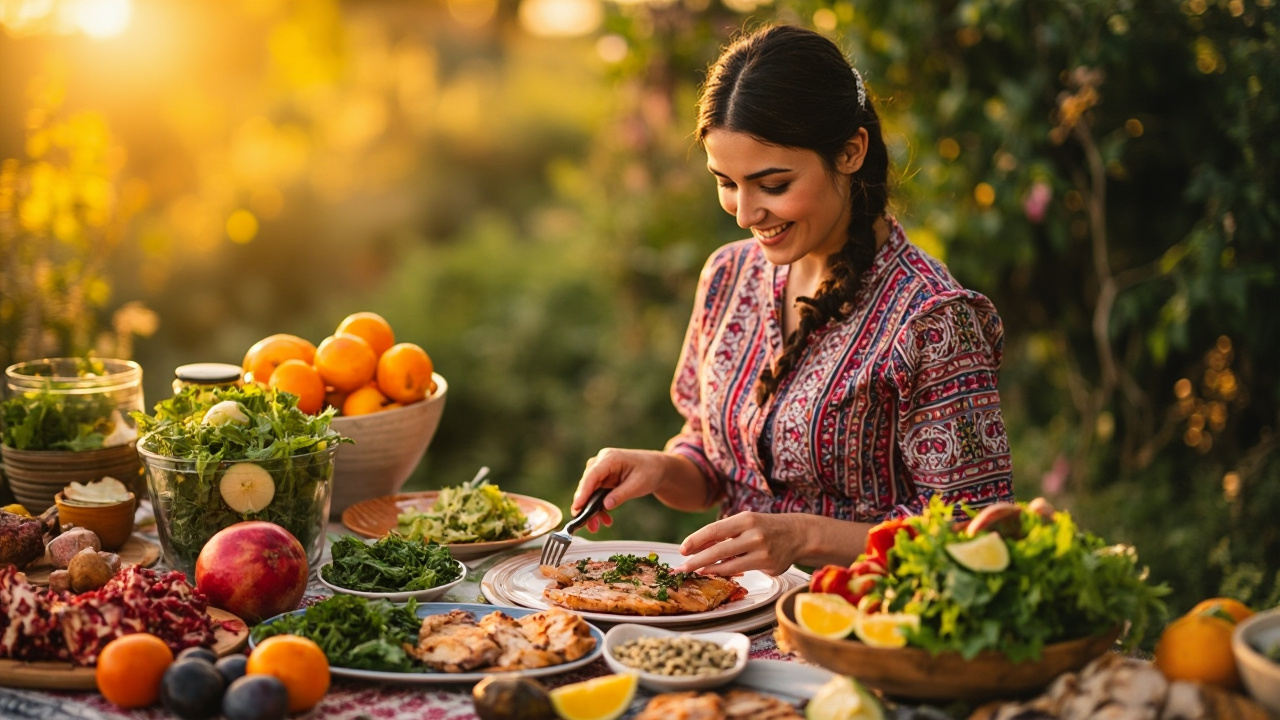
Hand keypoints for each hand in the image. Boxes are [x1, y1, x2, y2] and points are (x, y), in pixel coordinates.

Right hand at [572, 448, 670, 532]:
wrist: (658, 468)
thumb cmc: (650, 471)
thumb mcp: (638, 484)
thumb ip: (621, 495)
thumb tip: (606, 506)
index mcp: (610, 458)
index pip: (592, 475)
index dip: (583, 492)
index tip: (577, 507)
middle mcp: (601, 462)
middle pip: (587, 485)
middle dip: (586, 506)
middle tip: (587, 524)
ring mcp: (601, 471)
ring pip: (589, 492)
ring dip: (591, 509)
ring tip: (596, 526)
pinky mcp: (603, 479)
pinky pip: (596, 494)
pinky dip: (598, 507)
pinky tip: (604, 519)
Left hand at [673, 511, 809, 576]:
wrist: (798, 534)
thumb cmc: (764, 527)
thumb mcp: (746, 522)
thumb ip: (725, 533)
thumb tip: (698, 546)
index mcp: (745, 519)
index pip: (714, 530)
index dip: (696, 540)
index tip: (682, 549)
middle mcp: (754, 535)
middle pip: (719, 550)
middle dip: (697, 560)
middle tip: (682, 568)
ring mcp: (762, 552)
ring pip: (729, 565)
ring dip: (709, 569)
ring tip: (696, 571)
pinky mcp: (769, 566)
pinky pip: (742, 571)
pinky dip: (727, 572)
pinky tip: (716, 572)